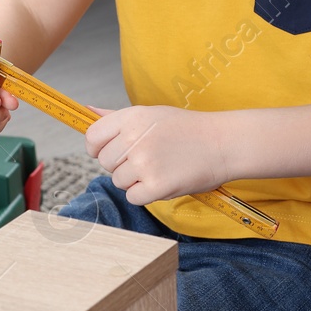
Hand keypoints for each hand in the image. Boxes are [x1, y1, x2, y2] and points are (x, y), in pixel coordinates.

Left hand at [84, 105, 231, 204]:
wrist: (223, 144)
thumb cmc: (188, 129)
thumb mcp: (152, 114)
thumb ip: (117, 117)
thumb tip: (87, 112)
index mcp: (131, 117)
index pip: (92, 137)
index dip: (97, 147)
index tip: (110, 151)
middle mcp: (134, 139)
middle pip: (105, 162)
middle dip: (121, 164)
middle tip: (147, 158)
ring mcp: (144, 164)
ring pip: (118, 181)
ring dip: (134, 180)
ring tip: (158, 168)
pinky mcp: (156, 186)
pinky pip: (133, 197)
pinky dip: (145, 194)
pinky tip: (163, 181)